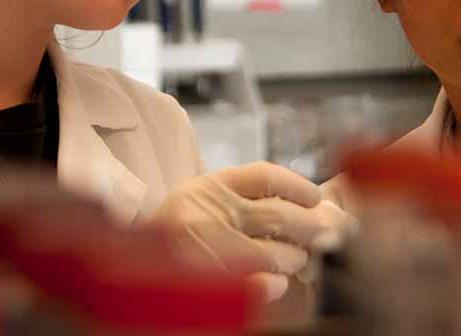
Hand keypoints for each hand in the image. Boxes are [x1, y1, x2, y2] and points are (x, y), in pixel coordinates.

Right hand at [149, 162, 350, 302]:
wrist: (130, 269)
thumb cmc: (178, 238)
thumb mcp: (206, 206)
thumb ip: (246, 202)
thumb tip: (316, 207)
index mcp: (208, 187)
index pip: (264, 177)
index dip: (297, 186)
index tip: (316, 198)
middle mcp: (205, 211)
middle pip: (277, 215)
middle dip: (311, 227)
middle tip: (330, 235)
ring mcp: (202, 247)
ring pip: (272, 252)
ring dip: (294, 259)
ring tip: (296, 261)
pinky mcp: (201, 279)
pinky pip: (256, 283)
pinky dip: (273, 284)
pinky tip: (276, 284)